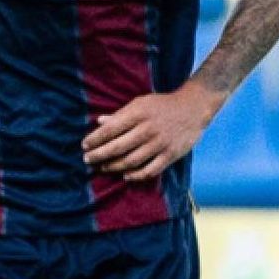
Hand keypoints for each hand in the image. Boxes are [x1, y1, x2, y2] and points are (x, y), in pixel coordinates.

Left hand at [81, 82, 225, 182]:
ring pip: (132, 160)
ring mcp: (160, 143)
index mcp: (139, 113)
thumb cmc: (163, 105)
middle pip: (118, 147)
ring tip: (102, 167)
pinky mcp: (171, 155)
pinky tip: (125, 175)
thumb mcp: (141, 103)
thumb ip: (121, 114)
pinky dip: (136, 175)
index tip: (84, 145)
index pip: (111, 129)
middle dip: (99, 155)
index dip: (95, 139)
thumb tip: (99, 122)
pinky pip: (150, 170)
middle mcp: (148, 129)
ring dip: (114, 166)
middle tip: (87, 159)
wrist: (193, 108)